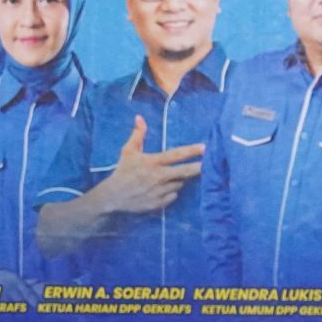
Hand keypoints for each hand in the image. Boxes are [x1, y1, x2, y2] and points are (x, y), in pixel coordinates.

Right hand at [89, 117, 204, 216]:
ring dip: (179, 180)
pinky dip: (172, 192)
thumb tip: (140, 117)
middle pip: (184, 172)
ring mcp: (160, 191)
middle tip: (208, 165)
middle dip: (198, 168)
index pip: (176, 155)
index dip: (191, 151)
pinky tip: (164, 189)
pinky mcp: (159, 203)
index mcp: (152, 162)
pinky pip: (173, 196)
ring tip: (170, 177)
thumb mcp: (128, 151)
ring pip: (179, 184)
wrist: (113, 196)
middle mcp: (158, 177)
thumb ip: (138, 134)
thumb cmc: (122, 171)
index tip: (204, 148)